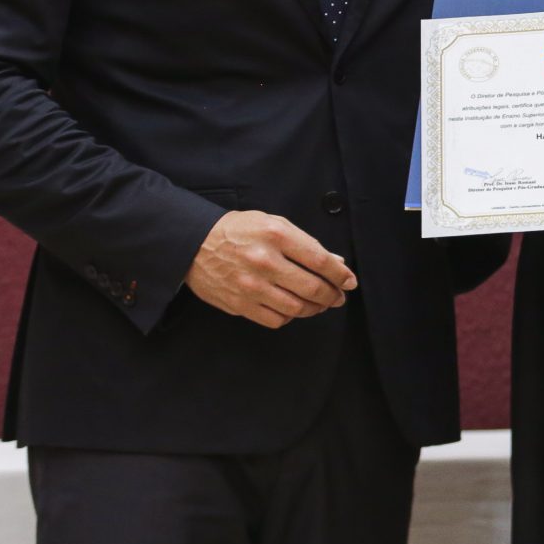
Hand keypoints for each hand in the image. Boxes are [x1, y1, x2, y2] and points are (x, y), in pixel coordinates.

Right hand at [185, 210, 355, 328]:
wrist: (194, 243)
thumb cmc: (238, 230)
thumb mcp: (274, 224)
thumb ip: (306, 243)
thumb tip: (335, 262)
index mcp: (277, 235)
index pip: (321, 261)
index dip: (341, 275)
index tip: (349, 282)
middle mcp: (265, 261)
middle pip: (312, 288)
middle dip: (332, 295)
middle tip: (337, 297)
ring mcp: (251, 286)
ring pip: (296, 308)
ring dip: (314, 309)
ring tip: (318, 304)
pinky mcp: (239, 304)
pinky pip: (275, 320)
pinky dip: (290, 317)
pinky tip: (292, 309)